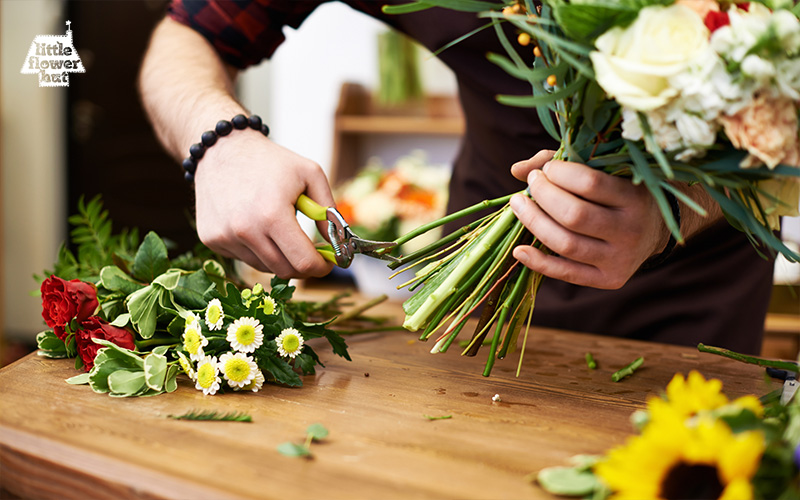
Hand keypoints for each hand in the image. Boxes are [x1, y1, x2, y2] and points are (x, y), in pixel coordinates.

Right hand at [194, 130, 334, 278]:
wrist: (222, 149)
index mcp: (272, 215)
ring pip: (264, 266)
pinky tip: (254, 224)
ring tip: (278, 227)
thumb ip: (329, 211)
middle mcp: (245, 230)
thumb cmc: (271, 161)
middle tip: (310, 251)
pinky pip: (243, 258)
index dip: (321, 267)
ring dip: (278, 255)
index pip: (303, 262)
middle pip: (285, 270)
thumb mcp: (310, 175)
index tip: (327, 263)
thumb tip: (338, 244)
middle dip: (303, 265)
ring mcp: (224, 237)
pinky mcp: (211, 239)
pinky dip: (256, 249)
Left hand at [509, 150, 668, 288]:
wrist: (656, 229)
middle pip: (574, 215)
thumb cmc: (621, 192)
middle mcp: (631, 230)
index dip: (560, 173)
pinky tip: (519, 249)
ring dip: (533, 222)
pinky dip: (538, 262)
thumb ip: (564, 166)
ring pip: (566, 244)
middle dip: (544, 195)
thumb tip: (517, 170)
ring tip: (518, 204)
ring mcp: (621, 258)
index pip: (590, 183)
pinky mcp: (609, 279)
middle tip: (532, 183)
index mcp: (635, 197)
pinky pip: (566, 273)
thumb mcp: (606, 171)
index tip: (547, 169)